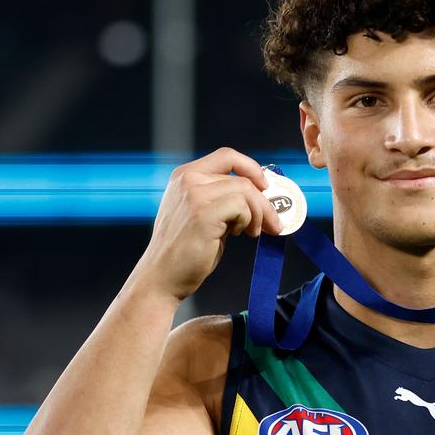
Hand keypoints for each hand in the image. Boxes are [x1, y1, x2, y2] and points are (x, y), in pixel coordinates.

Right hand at [131, 148, 281, 300]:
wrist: (162, 277)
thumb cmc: (186, 251)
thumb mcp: (202, 214)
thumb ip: (222, 199)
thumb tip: (261, 196)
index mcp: (185, 176)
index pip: (227, 156)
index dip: (252, 168)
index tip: (265, 187)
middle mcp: (187, 180)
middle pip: (242, 178)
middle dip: (264, 202)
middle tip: (272, 223)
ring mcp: (194, 195)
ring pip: (246, 191)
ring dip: (258, 213)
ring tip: (252, 232)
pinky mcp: (203, 213)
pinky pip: (241, 206)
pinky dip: (248, 220)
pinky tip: (241, 234)